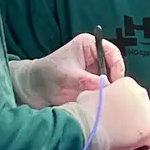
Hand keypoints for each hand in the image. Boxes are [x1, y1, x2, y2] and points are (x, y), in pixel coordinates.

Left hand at [9, 34, 124, 107]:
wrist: (32, 90)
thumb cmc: (46, 74)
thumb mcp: (67, 76)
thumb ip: (87, 81)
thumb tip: (107, 86)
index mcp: (89, 45)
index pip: (112, 53)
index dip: (117, 66)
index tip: (116, 82)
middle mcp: (94, 57)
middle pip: (114, 68)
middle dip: (114, 81)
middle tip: (113, 95)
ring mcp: (93, 72)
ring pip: (110, 81)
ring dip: (108, 91)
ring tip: (105, 100)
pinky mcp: (91, 86)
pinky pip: (103, 91)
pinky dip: (103, 98)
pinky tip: (100, 104)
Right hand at [74, 77, 149, 149]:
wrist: (89, 127)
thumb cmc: (86, 111)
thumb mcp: (92, 94)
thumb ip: (102, 94)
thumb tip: (100, 98)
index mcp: (128, 83)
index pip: (133, 96)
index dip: (126, 108)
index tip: (119, 116)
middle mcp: (142, 93)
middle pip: (143, 107)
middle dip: (135, 117)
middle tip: (123, 127)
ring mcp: (148, 110)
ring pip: (148, 122)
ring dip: (139, 129)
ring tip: (125, 138)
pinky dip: (142, 143)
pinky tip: (129, 146)